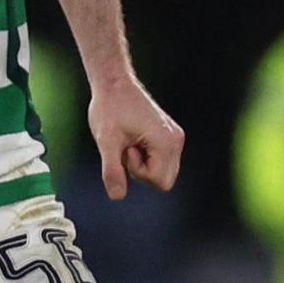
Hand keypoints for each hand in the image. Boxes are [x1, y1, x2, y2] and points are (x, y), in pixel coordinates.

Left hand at [85, 74, 184, 198]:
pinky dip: (144, 156)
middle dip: (141, 170)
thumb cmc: (109, 109)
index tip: (127, 150)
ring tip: (128, 141)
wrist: (114, 85)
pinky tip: (133, 139)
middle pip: (163, 180)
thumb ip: (112, 170)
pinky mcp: (169, 136)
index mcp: (167, 143)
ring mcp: (175, 139)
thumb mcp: (106, 141)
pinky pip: (159, 160)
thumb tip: (117, 197)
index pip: (160, 182)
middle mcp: (177, 142)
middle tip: (127, 147)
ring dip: (141, 163)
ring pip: (161, 171)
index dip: (138, 172)